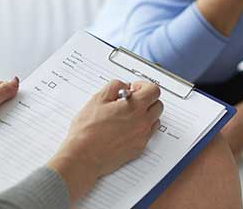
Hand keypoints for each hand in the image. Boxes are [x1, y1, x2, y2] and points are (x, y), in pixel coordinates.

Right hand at [47, 80, 162, 201]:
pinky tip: (126, 128)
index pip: (154, 90)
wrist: (84, 156)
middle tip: (131, 100)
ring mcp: (142, 137)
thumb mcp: (98, 99)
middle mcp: (143, 122)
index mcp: (135, 107)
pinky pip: (148, 134)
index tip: (134, 89)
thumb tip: (124, 86)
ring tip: (128, 114)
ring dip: (146, 114)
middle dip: (146, 99)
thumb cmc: (88, 130)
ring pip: (155, 120)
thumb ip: (115, 86)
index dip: (143, 86)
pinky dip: (141, 128)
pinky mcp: (139, 148)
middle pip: (158, 104)